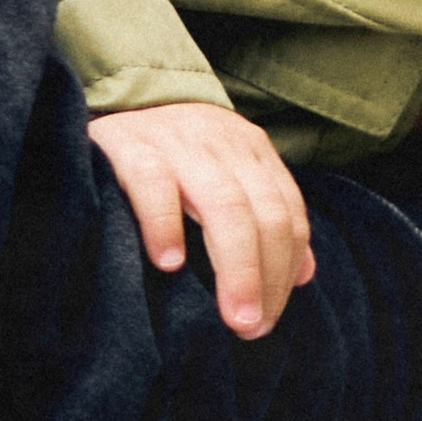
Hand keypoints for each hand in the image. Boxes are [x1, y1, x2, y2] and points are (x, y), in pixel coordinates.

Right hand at [91, 103, 313, 338]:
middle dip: (266, 276)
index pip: (288, 215)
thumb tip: (304, 275)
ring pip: (224, 203)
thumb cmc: (177, 151)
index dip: (285, 270)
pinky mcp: (129, 145)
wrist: (117, 93)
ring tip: (231, 314)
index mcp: (252, 152)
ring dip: (235, 266)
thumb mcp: (229, 174)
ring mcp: (178, 142)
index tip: (270, 318)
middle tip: (253, 327)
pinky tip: (169, 264)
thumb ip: (267, 216)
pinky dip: (165, 224)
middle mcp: (223, 143)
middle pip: (264, 214)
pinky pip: (154, 182)